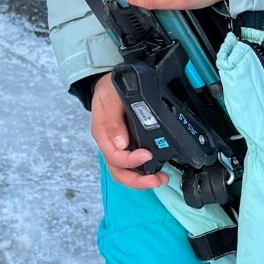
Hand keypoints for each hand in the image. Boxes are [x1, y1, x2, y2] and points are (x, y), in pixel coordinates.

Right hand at [90, 73, 166, 188]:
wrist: (110, 83)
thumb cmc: (108, 89)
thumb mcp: (109, 98)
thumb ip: (113, 120)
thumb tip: (120, 144)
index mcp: (102, 134)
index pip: (114, 156)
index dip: (131, 160)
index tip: (147, 155)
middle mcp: (110, 145)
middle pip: (118, 171)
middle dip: (137, 180)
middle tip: (156, 180)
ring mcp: (119, 147)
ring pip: (126, 172)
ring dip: (142, 180)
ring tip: (161, 179)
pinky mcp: (129, 145)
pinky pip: (134, 164)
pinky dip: (145, 171)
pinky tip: (158, 170)